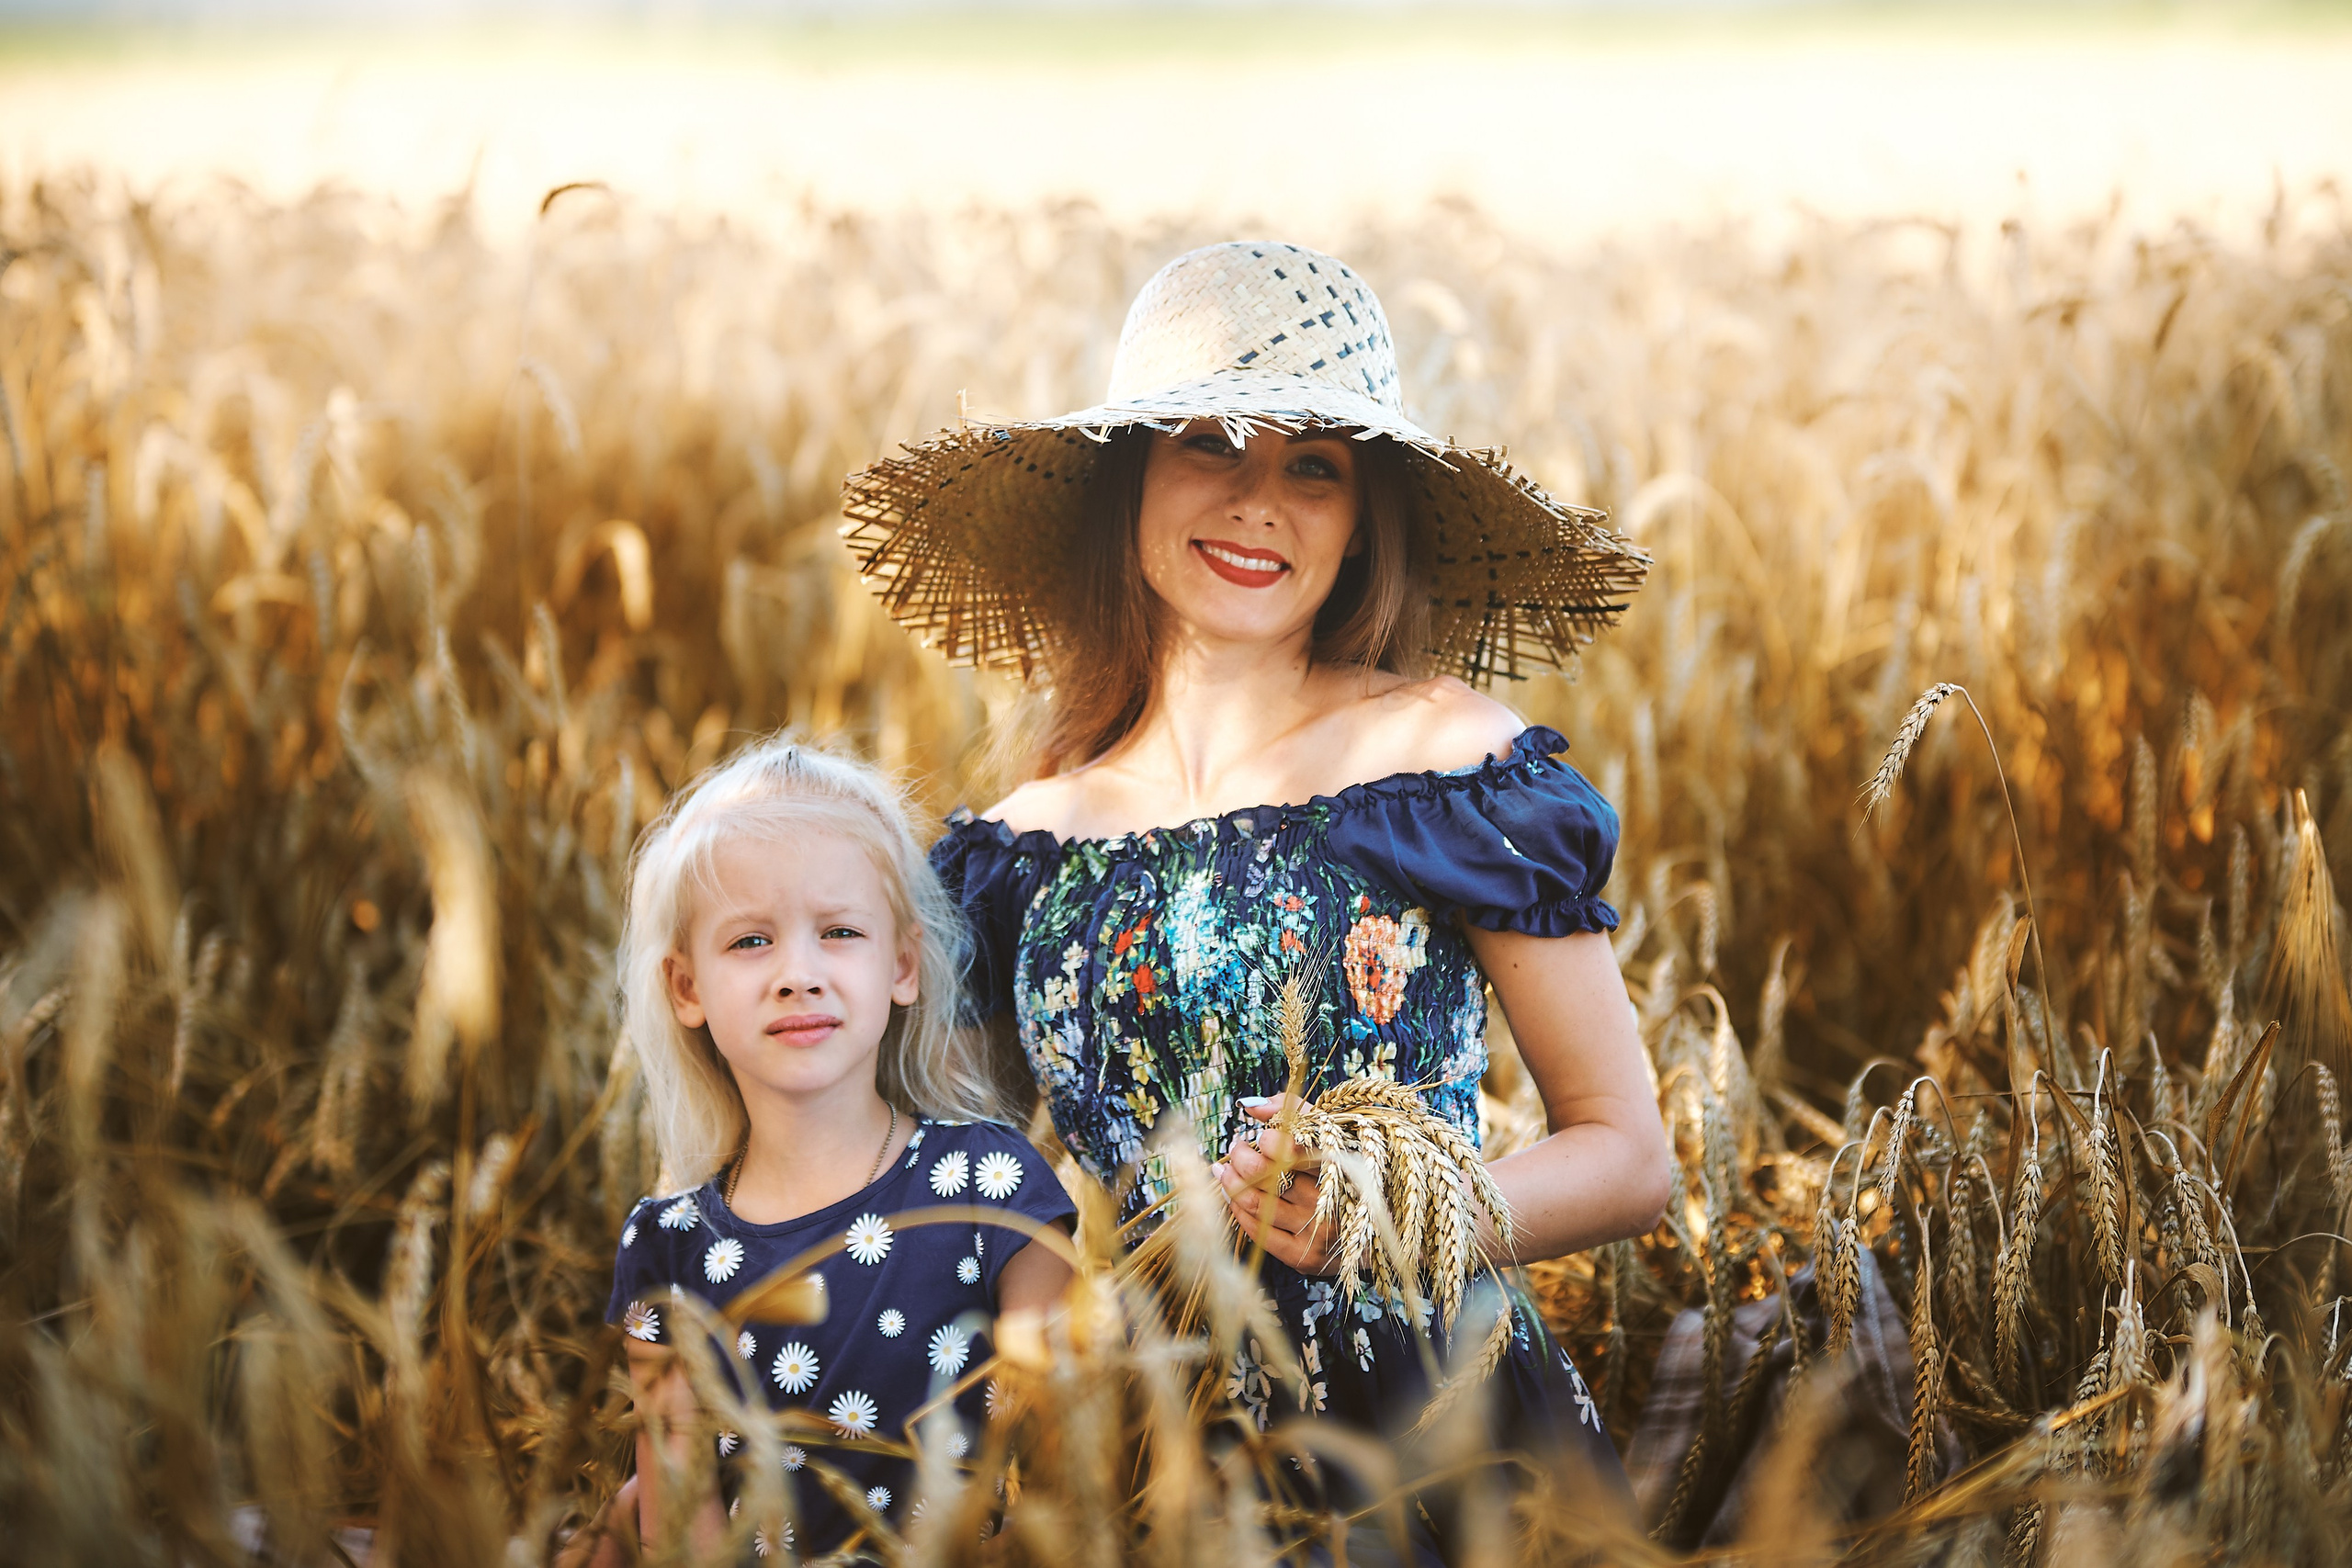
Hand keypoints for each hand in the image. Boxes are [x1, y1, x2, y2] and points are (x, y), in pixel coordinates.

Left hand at [1214, 1095, 1336, 1274]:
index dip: (1270, 1141)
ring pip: (1256, 1203)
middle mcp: (1329, 1200)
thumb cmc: (1346, 1173)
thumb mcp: (1332, 1135)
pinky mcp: (1304, 1257)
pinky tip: (1234, 1198)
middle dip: (1241, 1158)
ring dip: (1232, 1183)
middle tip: (1236, 1149)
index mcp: (1341, 1165)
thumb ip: (1295, 1111)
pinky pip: (1258, 1232)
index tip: (1261, 1137)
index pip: (1296, 1150)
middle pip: (1268, 1176)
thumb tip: (1251, 1107)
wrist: (1374, 1229)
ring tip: (1226, 1171)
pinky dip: (1238, 1211)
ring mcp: (1316, 1232)